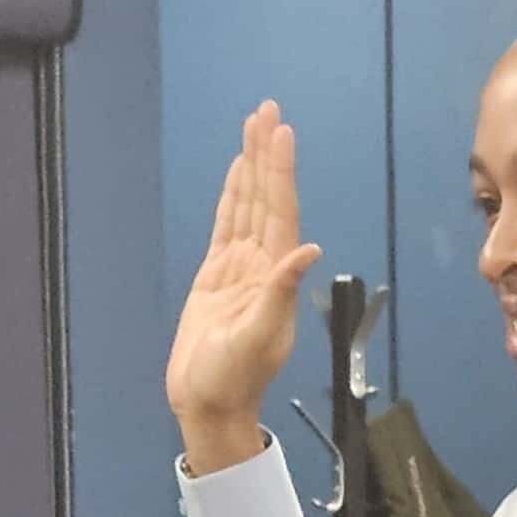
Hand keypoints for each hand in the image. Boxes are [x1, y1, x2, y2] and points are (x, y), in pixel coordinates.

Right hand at [165, 99, 322, 469]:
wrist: (208, 407)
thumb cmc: (232, 380)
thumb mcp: (258, 338)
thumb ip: (280, 293)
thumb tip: (308, 250)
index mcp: (274, 275)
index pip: (279, 212)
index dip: (279, 171)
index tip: (280, 132)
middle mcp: (261, 265)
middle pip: (265, 198)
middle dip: (266, 154)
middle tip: (267, 109)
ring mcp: (239, 270)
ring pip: (247, 206)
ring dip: (251, 167)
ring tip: (254, 127)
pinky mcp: (216, 278)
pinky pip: (227, 226)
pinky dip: (233, 197)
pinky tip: (237, 173)